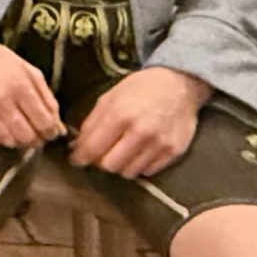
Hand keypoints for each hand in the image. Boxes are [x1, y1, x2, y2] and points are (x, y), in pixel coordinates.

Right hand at [0, 28, 66, 150]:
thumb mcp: (28, 70)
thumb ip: (46, 96)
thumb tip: (57, 124)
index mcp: (20, 85)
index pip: (44, 122)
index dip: (52, 131)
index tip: (52, 132)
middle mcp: (2, 99)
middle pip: (27, 136)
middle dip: (37, 139)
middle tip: (38, 135)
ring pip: (10, 141)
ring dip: (19, 140)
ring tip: (21, 131)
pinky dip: (2, 138)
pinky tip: (4, 129)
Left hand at [70, 67, 210, 178]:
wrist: (180, 84)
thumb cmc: (141, 88)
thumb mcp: (110, 97)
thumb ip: (93, 122)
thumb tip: (79, 146)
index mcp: (120, 115)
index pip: (93, 148)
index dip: (80, 157)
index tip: (77, 159)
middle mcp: (141, 132)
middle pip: (110, 166)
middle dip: (101, 161)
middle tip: (102, 153)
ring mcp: (159, 144)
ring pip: (129, 172)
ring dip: (121, 165)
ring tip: (122, 151)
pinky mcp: (174, 152)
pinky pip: (148, 171)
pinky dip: (139, 165)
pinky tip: (139, 151)